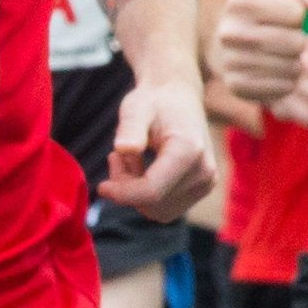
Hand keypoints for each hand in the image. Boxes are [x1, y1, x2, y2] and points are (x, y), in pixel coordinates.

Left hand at [102, 79, 212, 220]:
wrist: (179, 97)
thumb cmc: (154, 101)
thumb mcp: (136, 107)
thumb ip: (130, 127)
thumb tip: (124, 148)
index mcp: (189, 150)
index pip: (152, 192)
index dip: (122, 194)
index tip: (102, 187)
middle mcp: (204, 171)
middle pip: (153, 204)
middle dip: (127, 190)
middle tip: (116, 158)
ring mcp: (206, 183)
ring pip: (158, 211)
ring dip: (136, 193)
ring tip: (131, 159)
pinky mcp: (202, 189)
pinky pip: (166, 208)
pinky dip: (148, 195)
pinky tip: (142, 169)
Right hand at [211, 0, 307, 117]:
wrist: (235, 40)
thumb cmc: (268, 8)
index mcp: (239, 1)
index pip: (295, 12)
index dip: (299, 15)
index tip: (286, 15)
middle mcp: (229, 32)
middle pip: (295, 42)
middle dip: (300, 41)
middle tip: (288, 38)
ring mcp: (229, 62)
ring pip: (292, 68)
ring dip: (297, 63)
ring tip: (283, 55)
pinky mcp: (236, 87)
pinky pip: (283, 89)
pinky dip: (288, 82)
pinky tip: (276, 71)